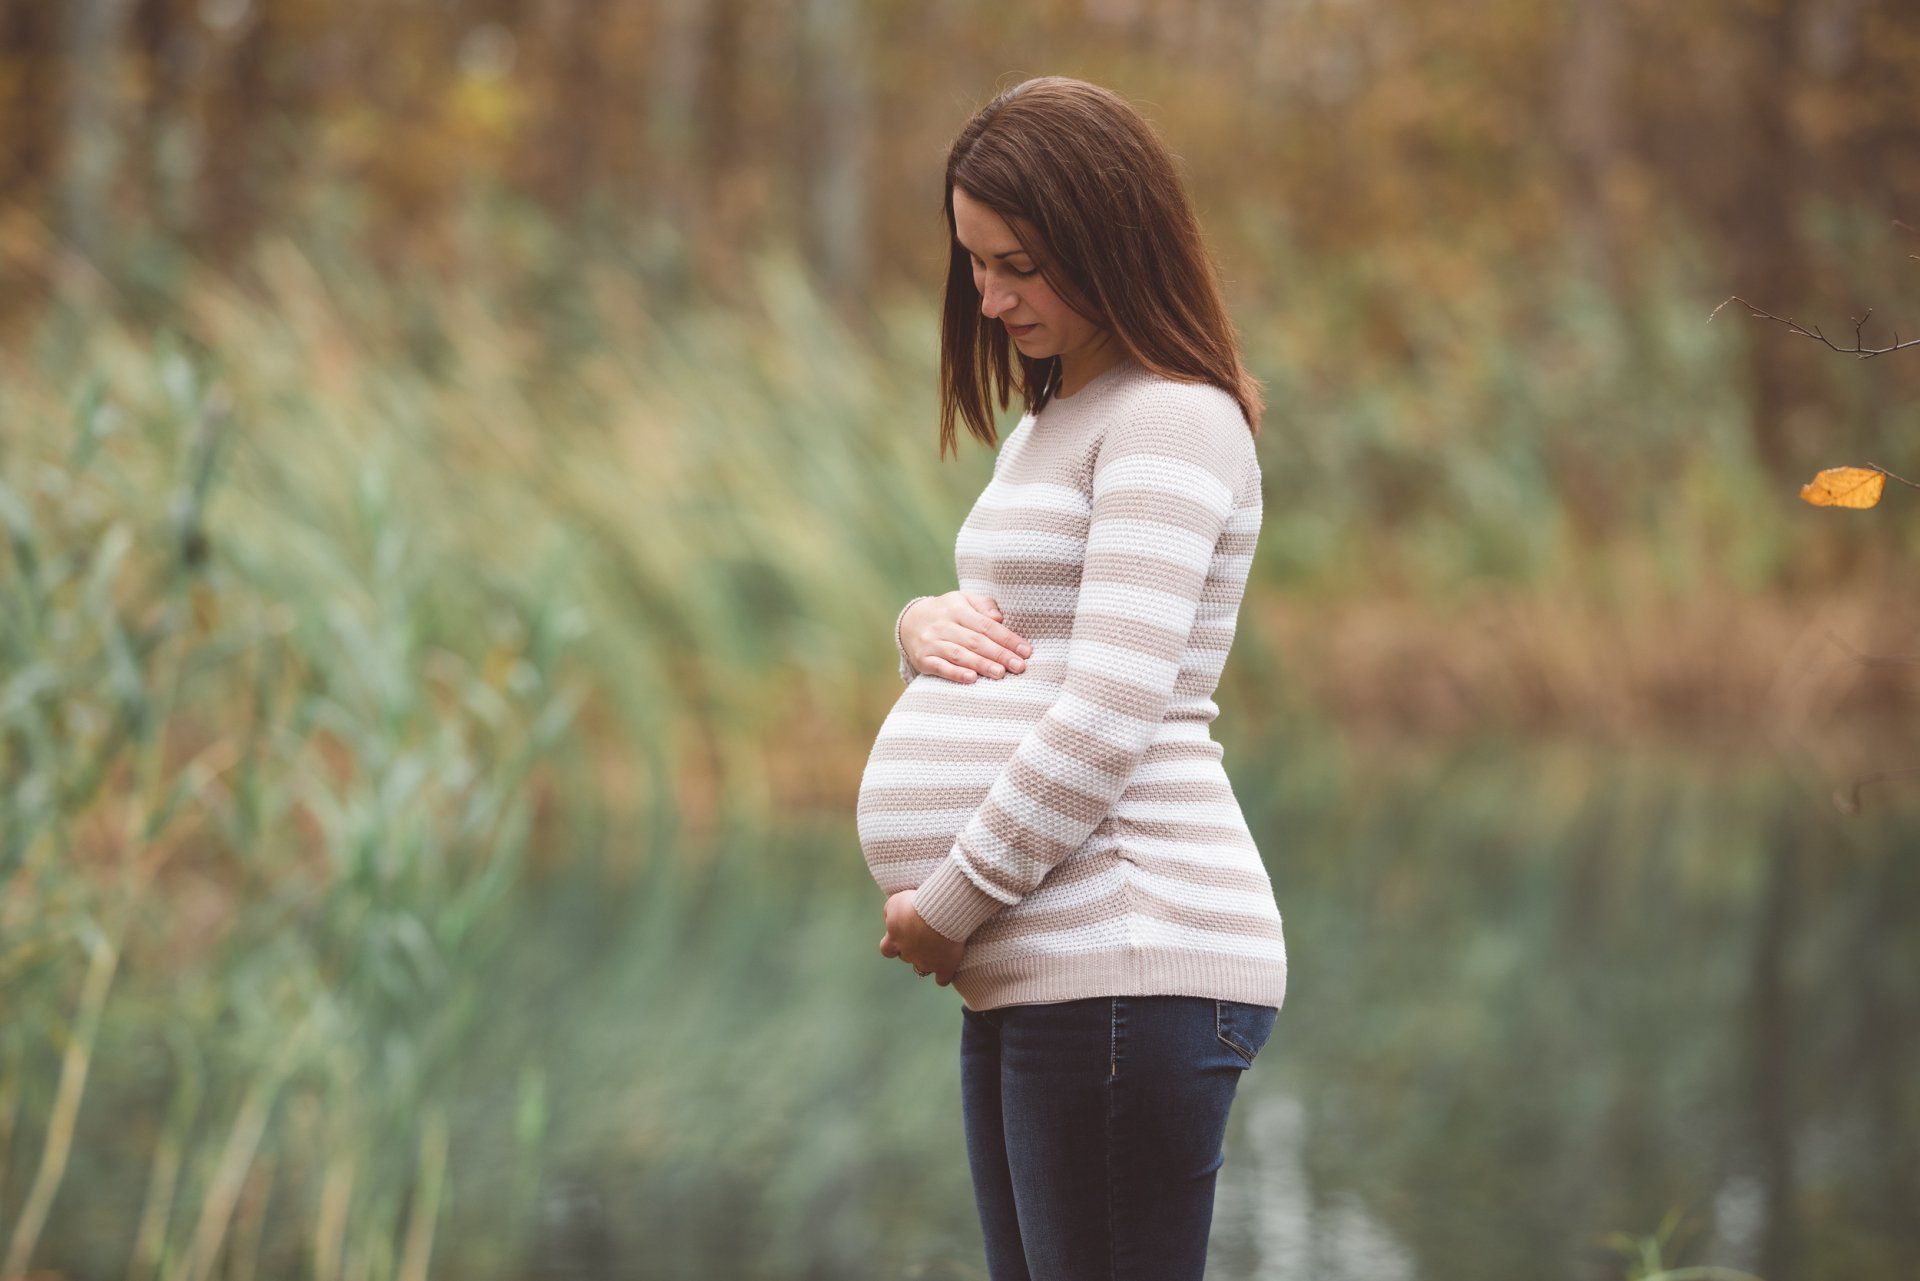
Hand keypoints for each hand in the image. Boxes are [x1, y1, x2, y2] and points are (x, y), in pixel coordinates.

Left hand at [877, 889, 966, 985]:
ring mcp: (926, 963)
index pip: (886, 949)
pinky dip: (944, 975)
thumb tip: (890, 919)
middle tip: (923, 934)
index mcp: (894, 940)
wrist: (939, 913)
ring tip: (936, 948)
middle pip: (906, 957)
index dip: (893, 944)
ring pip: (922, 968)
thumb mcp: (895, 902)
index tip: (901, 936)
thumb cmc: (915, 905)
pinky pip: (942, 979)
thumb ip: (889, 912)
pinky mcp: (944, 967)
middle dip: (912, 948)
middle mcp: (908, 954)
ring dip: (927, 960)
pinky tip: (947, 967)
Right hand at [900, 591, 1033, 683]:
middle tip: (1019, 666)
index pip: (986, 625)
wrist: (909, 622)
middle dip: (999, 654)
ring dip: (981, 665)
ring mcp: (931, 643)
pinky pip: (940, 667)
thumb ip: (983, 605)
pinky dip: (955, 674)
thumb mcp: (963, 600)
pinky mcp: (923, 660)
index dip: (1007, 638)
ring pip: (959, 655)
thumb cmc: (947, 612)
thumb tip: (999, 617)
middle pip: (975, 641)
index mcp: (956, 608)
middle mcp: (943, 625)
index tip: (1026, 650)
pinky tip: (971, 679)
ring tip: (1001, 674)